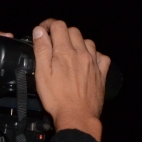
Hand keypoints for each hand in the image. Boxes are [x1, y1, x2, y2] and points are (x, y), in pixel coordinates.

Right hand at [32, 19, 110, 141]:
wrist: (77, 116)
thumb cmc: (56, 97)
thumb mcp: (42, 73)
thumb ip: (41, 50)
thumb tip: (39, 31)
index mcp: (65, 51)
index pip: (58, 26)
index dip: (49, 25)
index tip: (42, 31)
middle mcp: (81, 53)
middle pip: (73, 31)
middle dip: (62, 32)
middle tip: (54, 42)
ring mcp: (93, 63)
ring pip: (88, 42)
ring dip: (78, 42)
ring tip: (70, 52)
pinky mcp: (101, 74)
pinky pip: (102, 56)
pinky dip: (95, 55)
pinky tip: (88, 61)